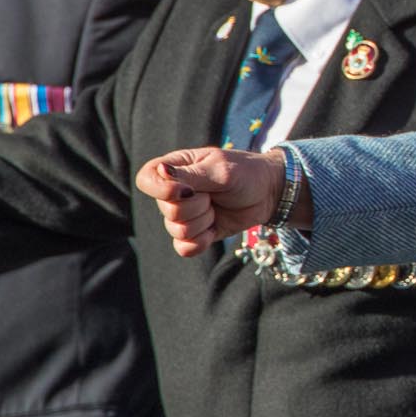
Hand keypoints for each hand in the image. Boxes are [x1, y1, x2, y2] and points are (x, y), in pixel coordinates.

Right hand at [134, 147, 288, 257]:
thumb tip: (160, 171)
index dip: (161, 189)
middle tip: (215, 194)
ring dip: (204, 221)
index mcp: (174, 168)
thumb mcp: (220, 168)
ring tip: (217, 206)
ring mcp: (183, 215)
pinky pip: (184, 248)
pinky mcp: (195, 234)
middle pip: (168, 210)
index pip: (146, 179)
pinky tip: (214, 229)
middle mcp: (173, 193)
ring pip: (177, 230)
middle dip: (197, 205)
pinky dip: (201, 242)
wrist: (269, 193)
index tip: (187, 190)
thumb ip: (190, 174)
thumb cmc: (245, 172)